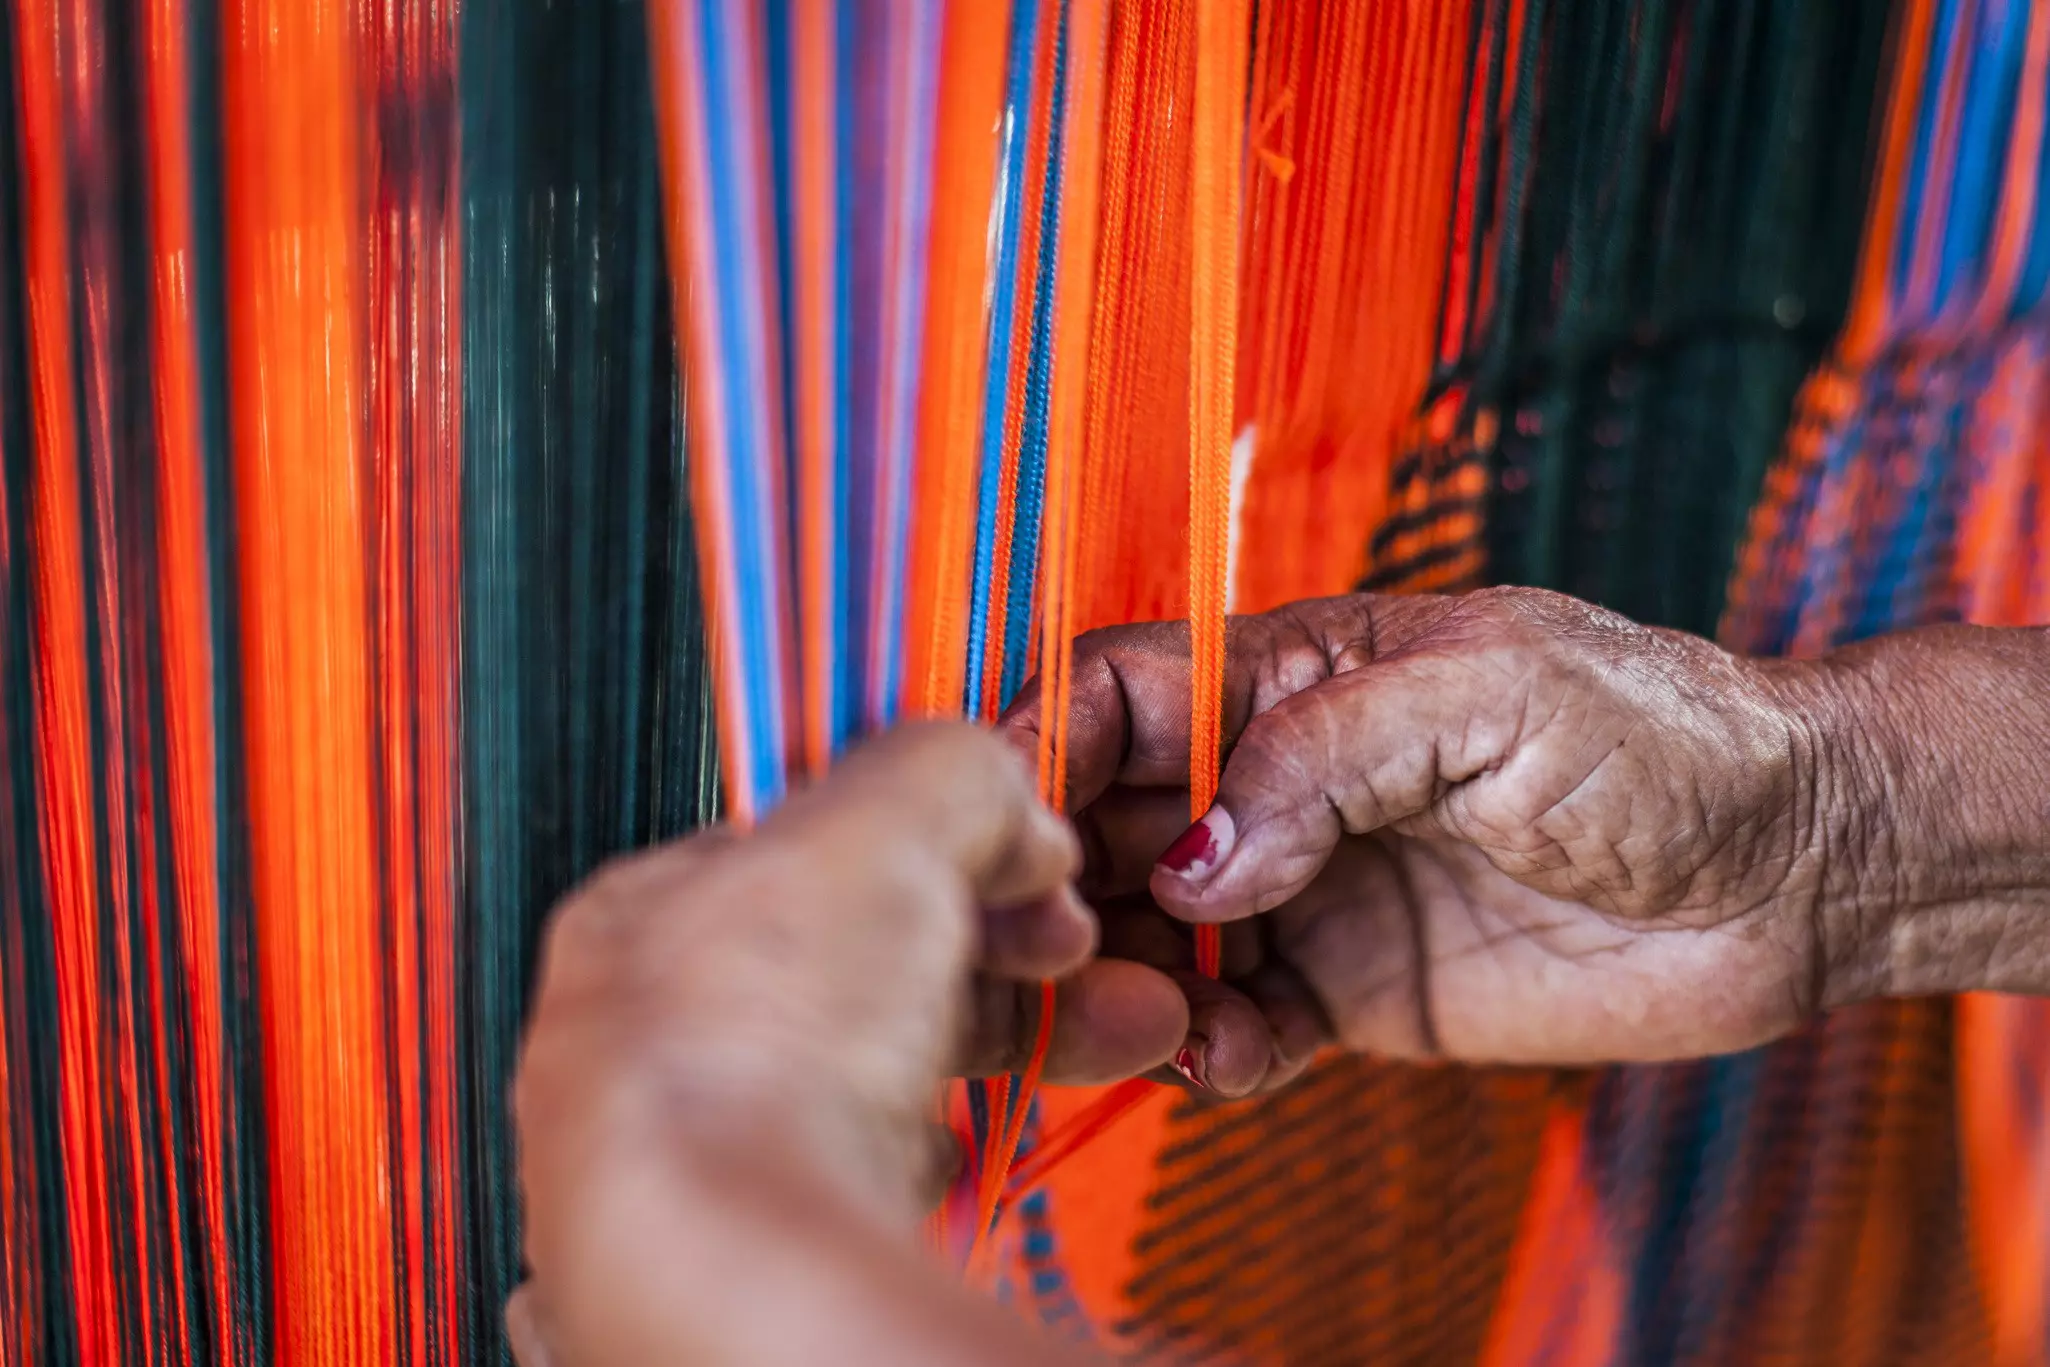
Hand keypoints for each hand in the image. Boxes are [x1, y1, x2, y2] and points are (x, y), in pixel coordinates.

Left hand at [511, 724, 1141, 1366]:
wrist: (732, 1269)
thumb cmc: (755, 1039)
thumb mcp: (879, 827)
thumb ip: (951, 778)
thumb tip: (1011, 806)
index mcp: (641, 921)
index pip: (803, 853)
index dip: (936, 845)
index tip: (1027, 868)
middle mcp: (640, 1050)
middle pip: (852, 972)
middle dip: (998, 960)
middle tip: (1079, 961)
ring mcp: (686, 1169)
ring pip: (864, 1087)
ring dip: (996, 1057)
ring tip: (1101, 1042)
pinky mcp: (738, 1263)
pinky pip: (849, 1197)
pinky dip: (919, 1170)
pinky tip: (950, 1163)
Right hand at [1001, 587, 1856, 1079]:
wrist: (1793, 866)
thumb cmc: (1658, 732)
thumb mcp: (1488, 690)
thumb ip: (1323, 756)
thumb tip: (1196, 864)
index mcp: (1293, 674)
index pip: (1115, 692)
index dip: (1040, 745)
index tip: (1002, 822)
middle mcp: (1280, 781)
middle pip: (1109, 823)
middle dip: (1064, 880)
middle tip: (1058, 945)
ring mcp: (1311, 891)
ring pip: (1154, 935)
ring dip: (1120, 979)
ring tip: (1139, 1014)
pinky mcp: (1351, 992)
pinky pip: (1235, 1027)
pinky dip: (1204, 1050)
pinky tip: (1222, 1055)